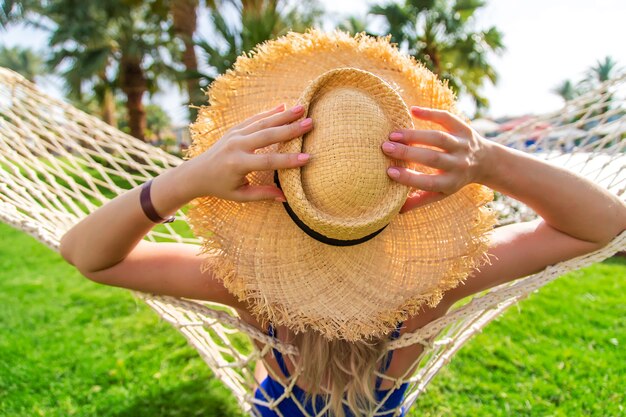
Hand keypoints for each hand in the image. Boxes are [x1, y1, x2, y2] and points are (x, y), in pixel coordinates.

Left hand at [180, 104, 312, 201]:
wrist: (196, 173)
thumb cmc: (220, 187)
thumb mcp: (240, 196)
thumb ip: (262, 194)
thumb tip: (286, 197)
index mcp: (238, 164)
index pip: (268, 161)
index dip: (288, 160)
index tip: (308, 158)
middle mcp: (236, 146)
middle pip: (267, 135)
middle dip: (290, 129)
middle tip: (310, 123)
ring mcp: (234, 135)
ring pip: (262, 123)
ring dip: (283, 115)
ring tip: (302, 109)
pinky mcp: (234, 129)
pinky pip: (254, 119)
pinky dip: (269, 112)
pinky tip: (283, 106)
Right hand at [381, 106, 490, 212]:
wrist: (486, 162)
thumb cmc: (454, 179)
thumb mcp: (441, 193)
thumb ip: (419, 200)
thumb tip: (396, 211)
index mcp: (451, 182)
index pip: (428, 182)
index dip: (409, 178)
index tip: (389, 172)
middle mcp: (459, 164)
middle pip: (432, 158)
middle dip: (407, 153)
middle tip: (385, 147)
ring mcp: (462, 145)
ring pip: (438, 138)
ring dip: (415, 135)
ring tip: (393, 134)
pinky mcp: (464, 128)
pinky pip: (447, 119)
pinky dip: (431, 113)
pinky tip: (413, 111)